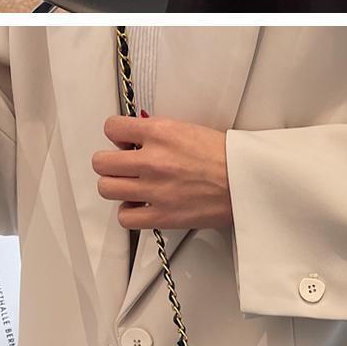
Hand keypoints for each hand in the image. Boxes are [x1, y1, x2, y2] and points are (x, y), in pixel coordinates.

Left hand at [92, 116, 232, 231]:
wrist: (245, 181)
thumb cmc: (223, 155)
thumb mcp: (186, 129)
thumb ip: (157, 133)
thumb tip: (135, 138)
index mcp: (160, 132)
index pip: (112, 128)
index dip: (116, 135)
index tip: (124, 141)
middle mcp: (152, 159)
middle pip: (101, 162)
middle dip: (109, 162)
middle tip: (122, 164)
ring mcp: (154, 190)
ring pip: (107, 188)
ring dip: (115, 186)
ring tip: (130, 185)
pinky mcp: (161, 216)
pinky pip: (124, 217)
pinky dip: (129, 212)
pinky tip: (140, 205)